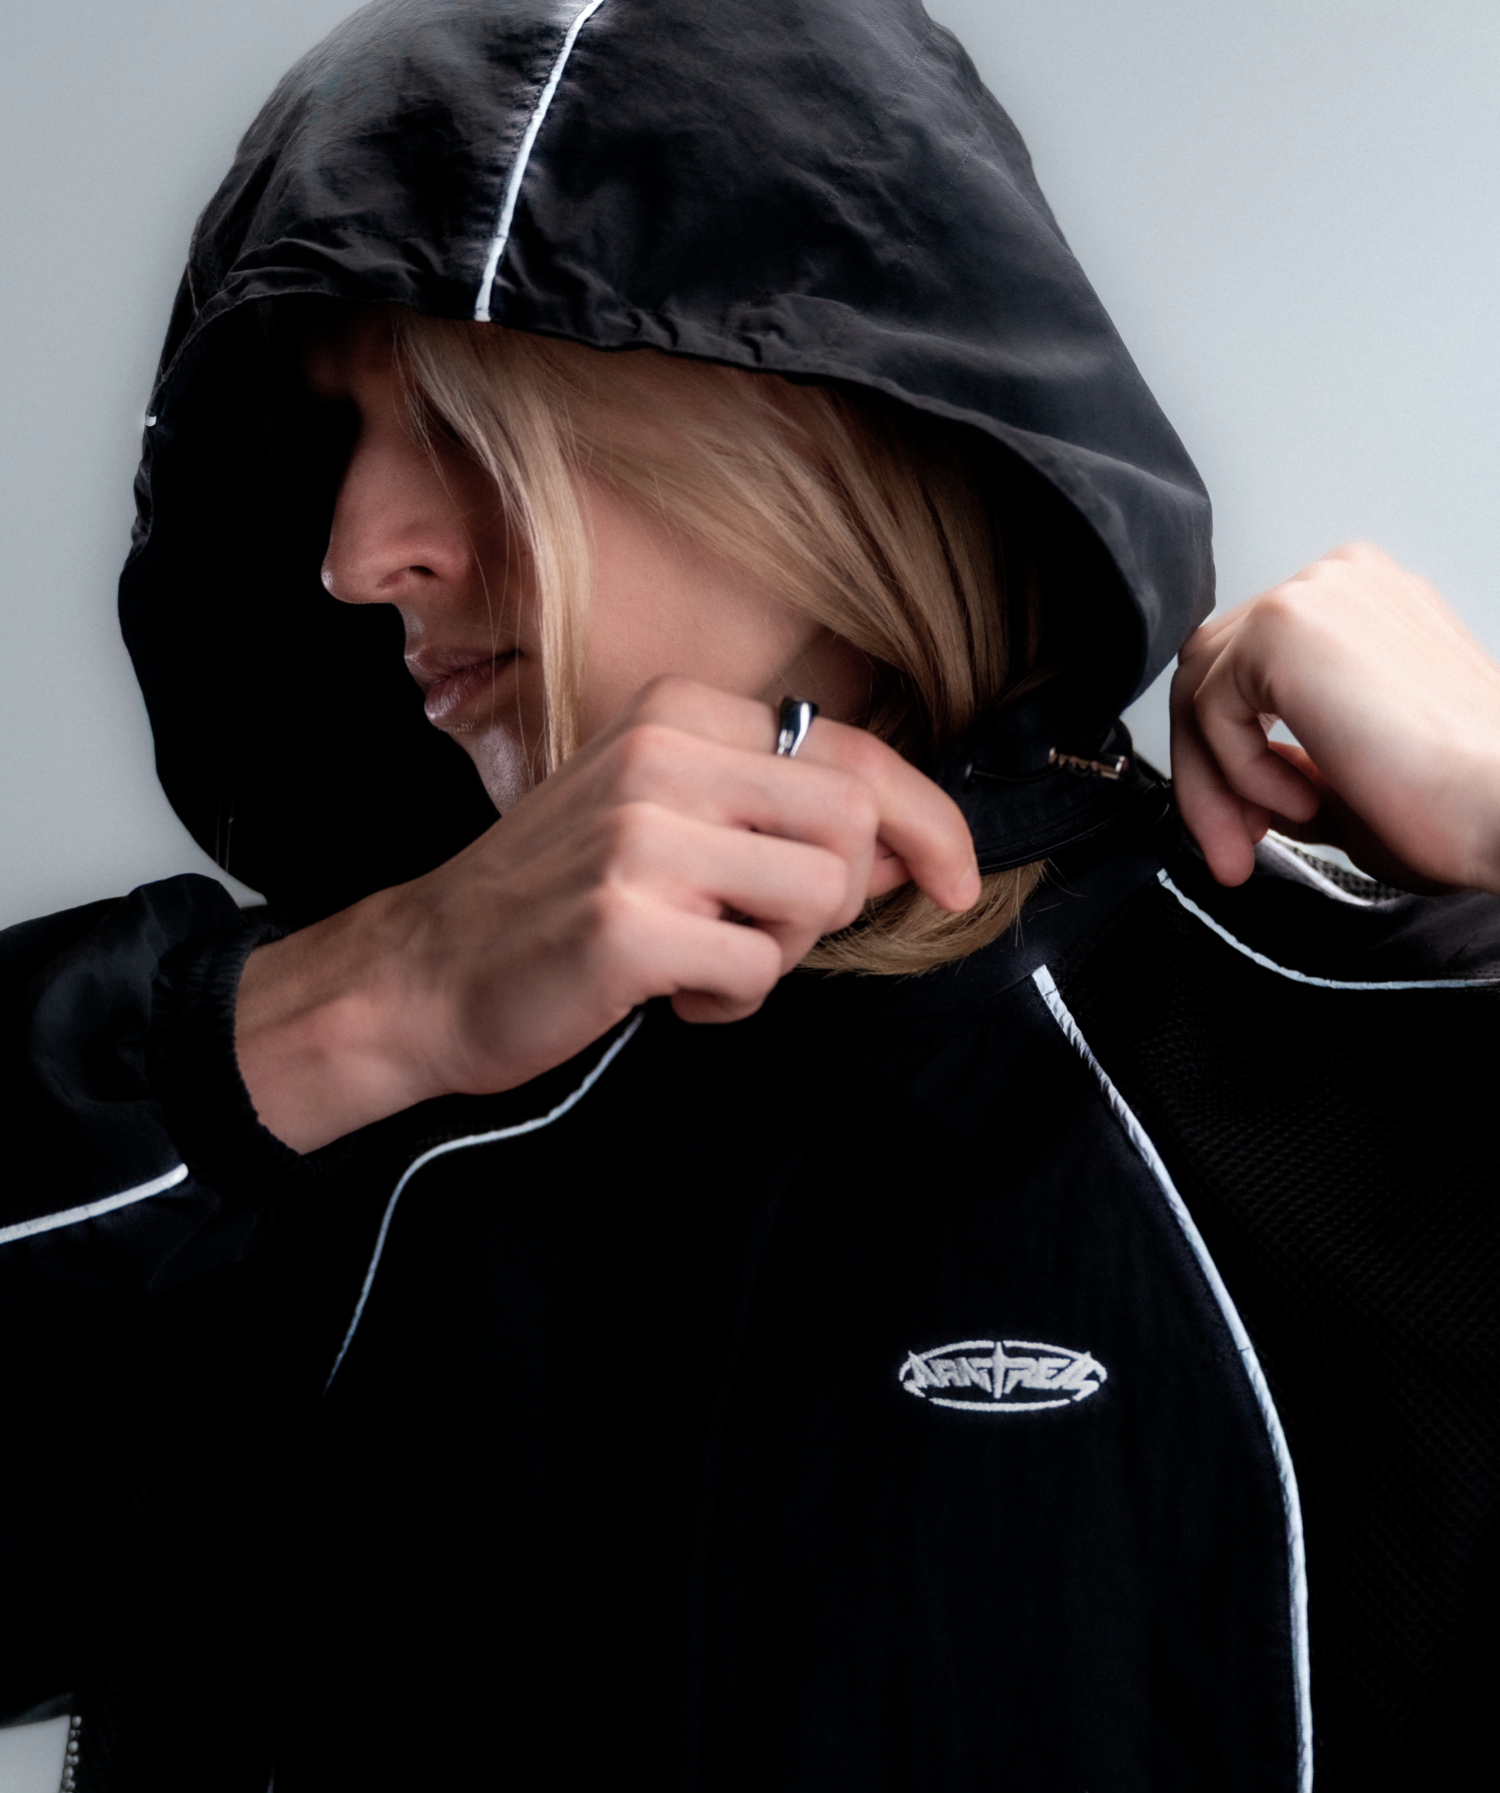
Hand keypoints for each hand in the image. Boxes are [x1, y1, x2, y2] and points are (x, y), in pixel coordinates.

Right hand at [236, 676, 978, 1150]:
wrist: (427, 971)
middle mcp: (663, 754)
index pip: (853, 752)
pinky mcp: (628, 924)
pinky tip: (670, 994)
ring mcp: (642, 838)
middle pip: (854, 826)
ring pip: (820, 898)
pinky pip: (757, 970)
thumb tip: (905, 848)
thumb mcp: (660, 813)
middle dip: (835, 902)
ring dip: (779, 953)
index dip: (928, 820)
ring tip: (705, 958)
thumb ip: (775, 812)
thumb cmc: (556, 897)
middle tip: (759, 930)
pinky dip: (729, 1000)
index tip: (955, 878)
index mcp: (679, 711)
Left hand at [1172, 542, 1499, 891]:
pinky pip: (1209, 707)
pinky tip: (1302, 798)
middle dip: (1209, 772)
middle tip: (1232, 845)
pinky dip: (1236, 770)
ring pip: (1199, 688)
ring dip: (1213, 780)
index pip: (1250, 670)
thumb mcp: (1347, 781)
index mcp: (1362, 609)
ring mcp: (1313, 595)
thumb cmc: (1460, 800)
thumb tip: (1241, 777)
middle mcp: (1339, 586)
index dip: (1232, 758)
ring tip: (1259, 834)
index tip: (1247, 828)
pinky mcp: (1284, 625)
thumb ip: (1289, 764)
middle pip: (1213, 671)